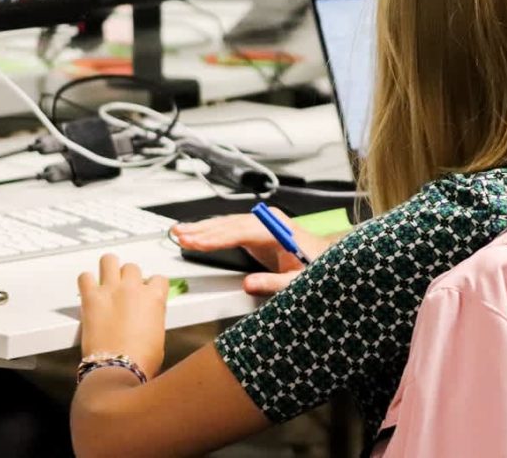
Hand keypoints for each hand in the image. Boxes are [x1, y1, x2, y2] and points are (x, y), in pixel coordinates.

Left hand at [77, 254, 168, 378]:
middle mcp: (134, 288)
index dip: (151, 286)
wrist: (118, 369)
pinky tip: (88, 289)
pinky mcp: (91, 298)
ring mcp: (111, 291)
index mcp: (155, 297)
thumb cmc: (141, 359)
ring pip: (109, 261)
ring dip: (108, 268)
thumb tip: (146, 317)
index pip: (158, 279)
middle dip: (129, 276)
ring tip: (106, 277)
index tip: (146, 291)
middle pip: (132, 267)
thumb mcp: (158, 334)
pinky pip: (85, 277)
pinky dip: (86, 281)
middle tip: (124, 287)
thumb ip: (153, 317)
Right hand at [170, 208, 333, 295]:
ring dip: (203, 229)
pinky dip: (212, 232)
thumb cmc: (316, 266)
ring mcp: (261, 224)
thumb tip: (248, 284)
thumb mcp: (298, 280)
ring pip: (226, 224)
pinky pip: (229, 229)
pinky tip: (197, 233)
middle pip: (228, 224)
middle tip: (179, 236)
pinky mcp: (257, 231)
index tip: (194, 242)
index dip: (214, 238)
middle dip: (202, 230)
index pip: (239, 231)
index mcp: (276, 229)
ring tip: (180, 232)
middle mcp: (268, 221)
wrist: (327, 258)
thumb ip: (273, 282)